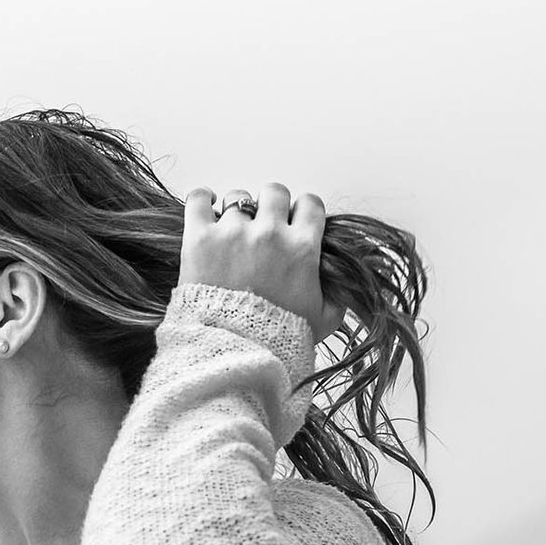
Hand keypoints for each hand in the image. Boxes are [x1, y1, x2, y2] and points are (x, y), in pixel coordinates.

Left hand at [181, 183, 331, 340]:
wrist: (235, 352)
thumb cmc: (278, 338)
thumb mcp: (323, 319)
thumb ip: (338, 296)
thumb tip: (345, 284)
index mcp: (302, 248)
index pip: (310, 203)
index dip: (301, 210)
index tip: (292, 222)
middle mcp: (269, 234)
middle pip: (274, 192)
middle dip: (269, 206)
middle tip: (261, 225)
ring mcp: (233, 233)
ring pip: (238, 197)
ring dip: (236, 211)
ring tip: (231, 230)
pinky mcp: (199, 238)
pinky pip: (200, 199)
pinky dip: (203, 199)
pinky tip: (206, 206)